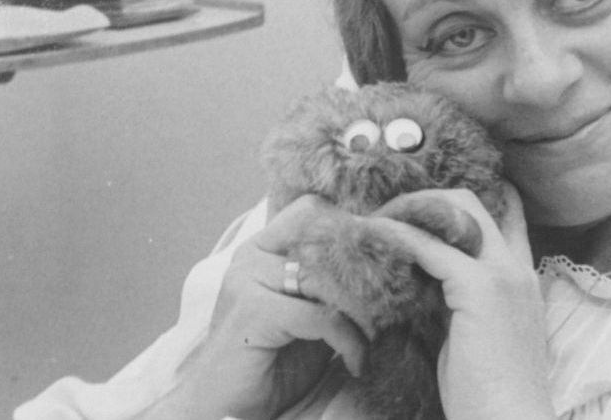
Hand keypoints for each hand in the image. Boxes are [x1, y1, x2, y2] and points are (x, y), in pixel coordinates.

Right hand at [139, 195, 368, 419]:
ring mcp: (248, 279)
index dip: (351, 231)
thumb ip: (331, 284)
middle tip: (388, 305)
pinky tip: (355, 362)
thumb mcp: (309, 312)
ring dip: (362, 312)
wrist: (221, 409)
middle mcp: (252, 255)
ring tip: (373, 338)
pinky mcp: (253, 311)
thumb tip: (385, 262)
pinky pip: (323, 315)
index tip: (382, 265)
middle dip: (365, 275)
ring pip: (328, 278)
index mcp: (262, 247)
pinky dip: (348, 340)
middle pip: (327, 240)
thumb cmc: (271, 362)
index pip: (313, 210)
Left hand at [370, 183, 553, 419]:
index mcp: (522, 278)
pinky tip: (373, 234)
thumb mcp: (475, 333)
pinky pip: (430, 245)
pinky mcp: (480, 288)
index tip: (423, 202)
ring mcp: (503, 274)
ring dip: (410, 207)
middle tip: (388, 211)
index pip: (507, 212)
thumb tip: (420, 278)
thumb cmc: (487, 393)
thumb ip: (459, 298)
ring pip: (455, 209)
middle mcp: (517, 267)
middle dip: (427, 198)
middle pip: (473, 201)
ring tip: (375, 218)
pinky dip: (398, 234)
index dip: (463, 201)